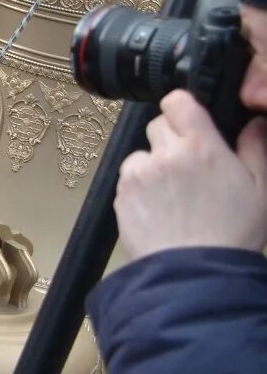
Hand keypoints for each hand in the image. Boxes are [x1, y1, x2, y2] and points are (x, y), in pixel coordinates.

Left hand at [114, 90, 266, 259]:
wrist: (195, 272)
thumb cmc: (232, 233)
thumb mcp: (262, 189)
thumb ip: (256, 148)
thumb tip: (254, 122)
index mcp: (201, 147)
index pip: (178, 101)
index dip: (184, 108)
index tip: (192, 121)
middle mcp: (165, 154)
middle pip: (158, 124)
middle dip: (172, 138)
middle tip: (190, 165)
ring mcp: (139, 173)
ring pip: (142, 152)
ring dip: (154, 163)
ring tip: (175, 193)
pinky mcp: (121, 193)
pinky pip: (128, 177)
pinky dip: (140, 185)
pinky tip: (160, 206)